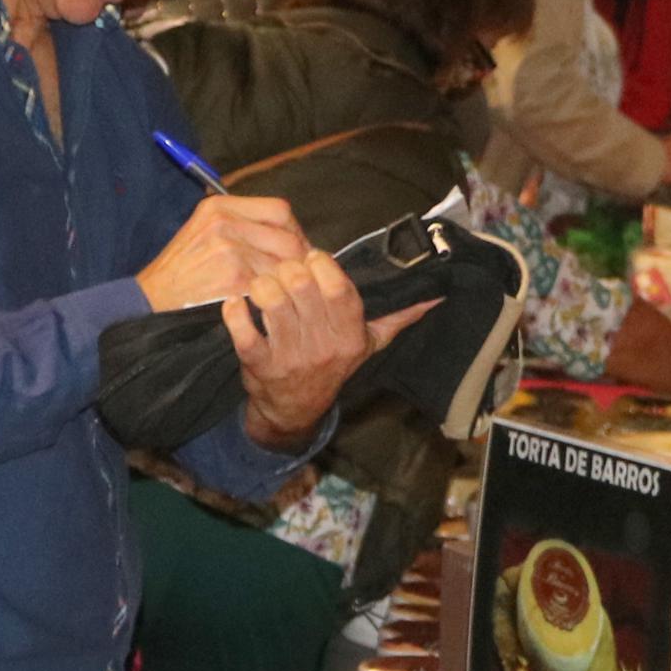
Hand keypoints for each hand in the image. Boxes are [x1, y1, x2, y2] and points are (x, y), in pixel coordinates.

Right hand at [138, 193, 316, 315]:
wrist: (152, 298)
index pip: (279, 210)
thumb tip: (290, 234)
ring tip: (286, 293)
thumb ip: (242, 224)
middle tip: (299, 277)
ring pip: (285, 263)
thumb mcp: (204, 230)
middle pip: (287, 236)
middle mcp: (225, 221)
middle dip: (299, 259)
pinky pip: (273, 284)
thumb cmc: (181, 269)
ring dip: (290, 281)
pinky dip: (276, 295)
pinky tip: (271, 303)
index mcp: (220, 206)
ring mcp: (229, 249)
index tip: (297, 249)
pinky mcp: (233, 277)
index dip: (295, 231)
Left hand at [226, 247, 425, 450]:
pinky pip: (243, 329)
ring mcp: (290, 358)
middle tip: (281, 272)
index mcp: (351, 336)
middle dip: (287, 269)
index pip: (339, 286)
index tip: (310, 259)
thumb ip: (399, 316)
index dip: (320, 263)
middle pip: (301, 285)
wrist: (294, 410)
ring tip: (260, 286)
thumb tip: (436, 295)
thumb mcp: (369, 343)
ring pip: (270, 300)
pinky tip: (237, 305)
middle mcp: (324, 347)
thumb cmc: (331, 364)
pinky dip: (235, 311)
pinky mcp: (259, 366)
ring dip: (260, 284)